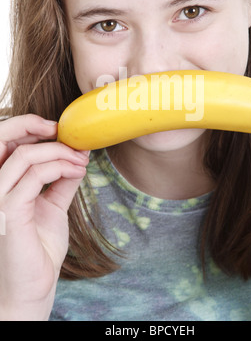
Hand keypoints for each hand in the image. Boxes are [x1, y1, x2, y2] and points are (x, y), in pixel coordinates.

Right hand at [0, 114, 88, 319]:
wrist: (34, 287)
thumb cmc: (39, 248)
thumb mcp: (53, 205)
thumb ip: (61, 180)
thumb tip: (78, 155)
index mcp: (1, 183)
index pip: (3, 141)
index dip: (28, 127)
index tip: (61, 130)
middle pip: (2, 139)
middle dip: (34, 127)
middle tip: (67, 134)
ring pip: (24, 156)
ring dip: (58, 151)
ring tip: (80, 159)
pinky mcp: (8, 212)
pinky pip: (34, 177)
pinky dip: (59, 168)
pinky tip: (77, 171)